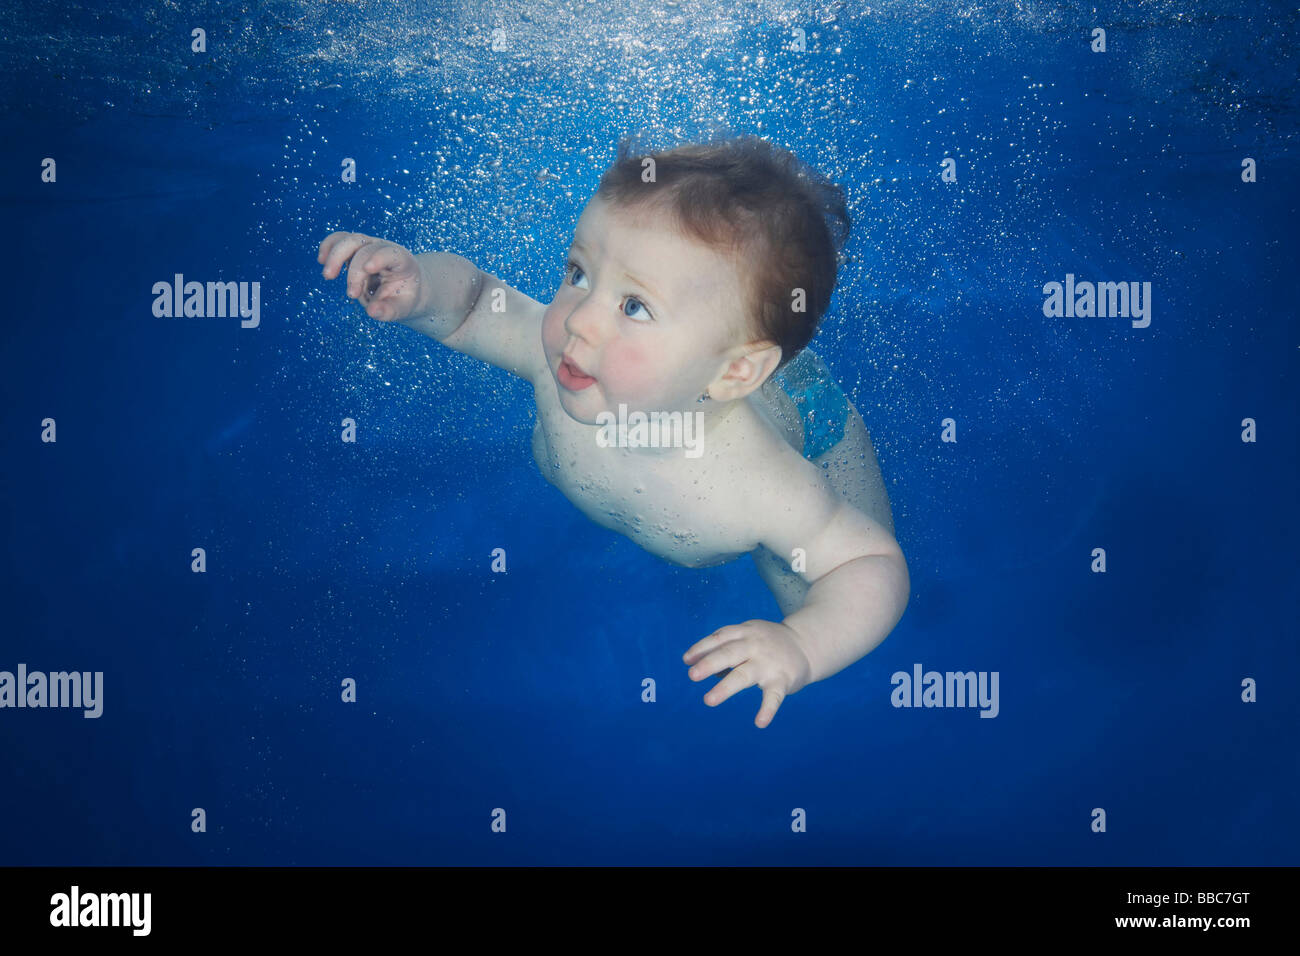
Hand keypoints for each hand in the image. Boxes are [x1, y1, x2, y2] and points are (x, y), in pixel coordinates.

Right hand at [317, 231, 422, 321]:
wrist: (404, 287)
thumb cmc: (403, 297)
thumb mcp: (402, 308)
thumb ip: (389, 310)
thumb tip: (372, 311)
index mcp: (401, 260)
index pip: (389, 253)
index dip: (379, 258)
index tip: (368, 269)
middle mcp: (384, 248)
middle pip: (365, 247)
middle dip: (355, 270)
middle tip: (351, 294)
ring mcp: (368, 245)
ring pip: (349, 239)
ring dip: (335, 255)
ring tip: (328, 276)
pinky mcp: (354, 248)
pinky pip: (338, 240)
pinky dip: (328, 247)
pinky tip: (321, 260)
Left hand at [683, 620, 811, 727]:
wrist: (807, 645)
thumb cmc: (768, 642)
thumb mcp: (749, 635)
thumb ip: (726, 647)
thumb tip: (697, 665)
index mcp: (745, 632)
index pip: (720, 637)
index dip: (702, 648)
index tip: (687, 660)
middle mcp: (755, 645)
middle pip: (729, 653)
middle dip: (709, 663)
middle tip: (692, 675)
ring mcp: (769, 663)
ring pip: (744, 675)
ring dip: (725, 688)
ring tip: (708, 700)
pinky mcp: (783, 680)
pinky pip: (773, 697)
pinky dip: (767, 710)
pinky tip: (759, 722)